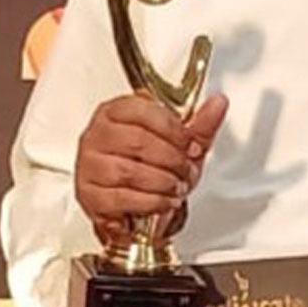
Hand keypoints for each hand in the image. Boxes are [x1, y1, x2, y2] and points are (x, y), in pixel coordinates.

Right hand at [75, 91, 227, 241]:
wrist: (136, 203)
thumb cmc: (153, 167)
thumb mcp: (180, 144)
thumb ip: (200, 124)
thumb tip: (218, 103)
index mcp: (117, 112)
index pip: (144, 111)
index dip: (175, 132)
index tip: (191, 145)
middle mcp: (97, 134)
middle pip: (138, 142)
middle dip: (172, 160)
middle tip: (186, 170)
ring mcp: (89, 164)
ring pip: (129, 171)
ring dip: (162, 182)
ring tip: (176, 187)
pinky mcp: (89, 194)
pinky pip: (121, 198)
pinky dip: (150, 202)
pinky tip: (163, 201)